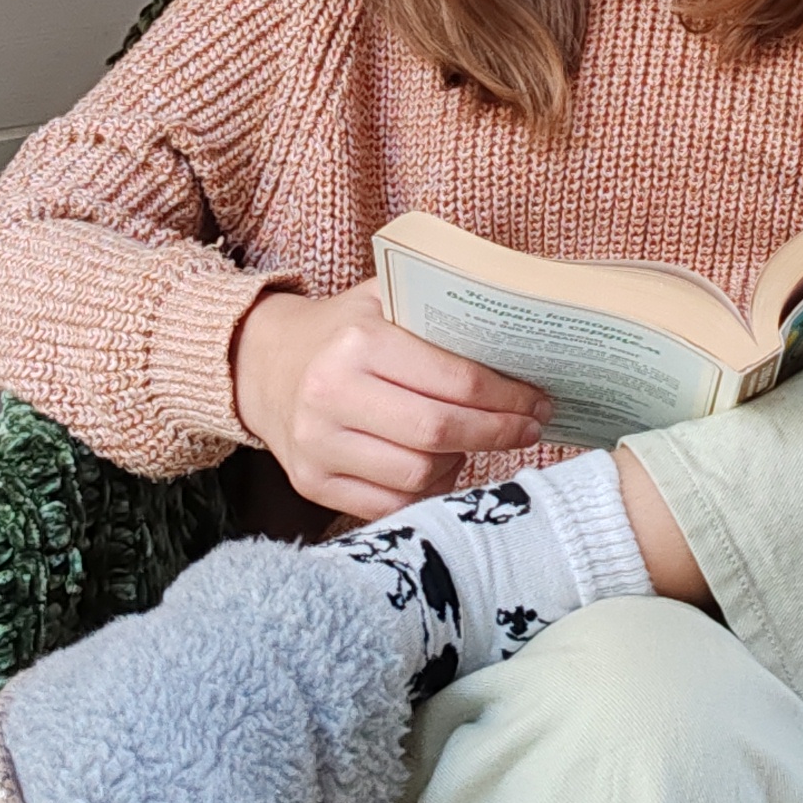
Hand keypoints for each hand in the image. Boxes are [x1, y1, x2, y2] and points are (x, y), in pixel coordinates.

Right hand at [231, 284, 550, 521]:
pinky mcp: (312, 484)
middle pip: (440, 433)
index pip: (455, 381)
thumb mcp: (385, 298)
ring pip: (418, 475)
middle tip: (528, 427)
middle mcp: (332, 395)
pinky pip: (390, 504)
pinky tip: (440, 465)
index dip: (508, 397)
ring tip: (475, 441)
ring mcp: (318, 446)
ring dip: (462, 463)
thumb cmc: (344, 331)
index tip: (537, 401)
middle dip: (497, 433)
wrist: (264, 365)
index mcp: (359, 342)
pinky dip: (427, 490)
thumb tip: (522, 326)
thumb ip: (442, 307)